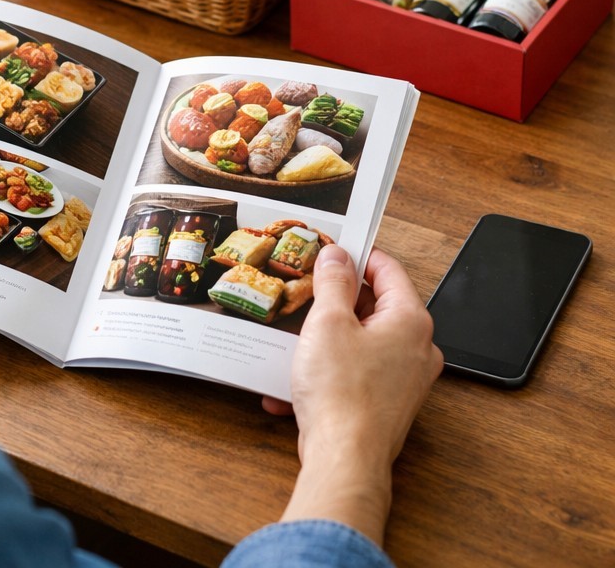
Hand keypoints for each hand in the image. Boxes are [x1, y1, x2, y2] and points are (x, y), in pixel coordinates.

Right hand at [264, 245, 441, 544]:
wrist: (344, 460)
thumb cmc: (342, 394)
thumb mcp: (328, 322)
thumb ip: (333, 283)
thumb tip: (337, 257)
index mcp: (410, 321)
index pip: (388, 269)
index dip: (356, 256)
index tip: (331, 251)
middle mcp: (416, 348)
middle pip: (375, 305)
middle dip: (336, 300)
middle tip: (305, 292)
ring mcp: (405, 378)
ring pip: (362, 339)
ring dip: (327, 337)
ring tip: (295, 339)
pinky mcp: (387, 402)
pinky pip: (356, 371)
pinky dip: (327, 370)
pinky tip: (293, 383)